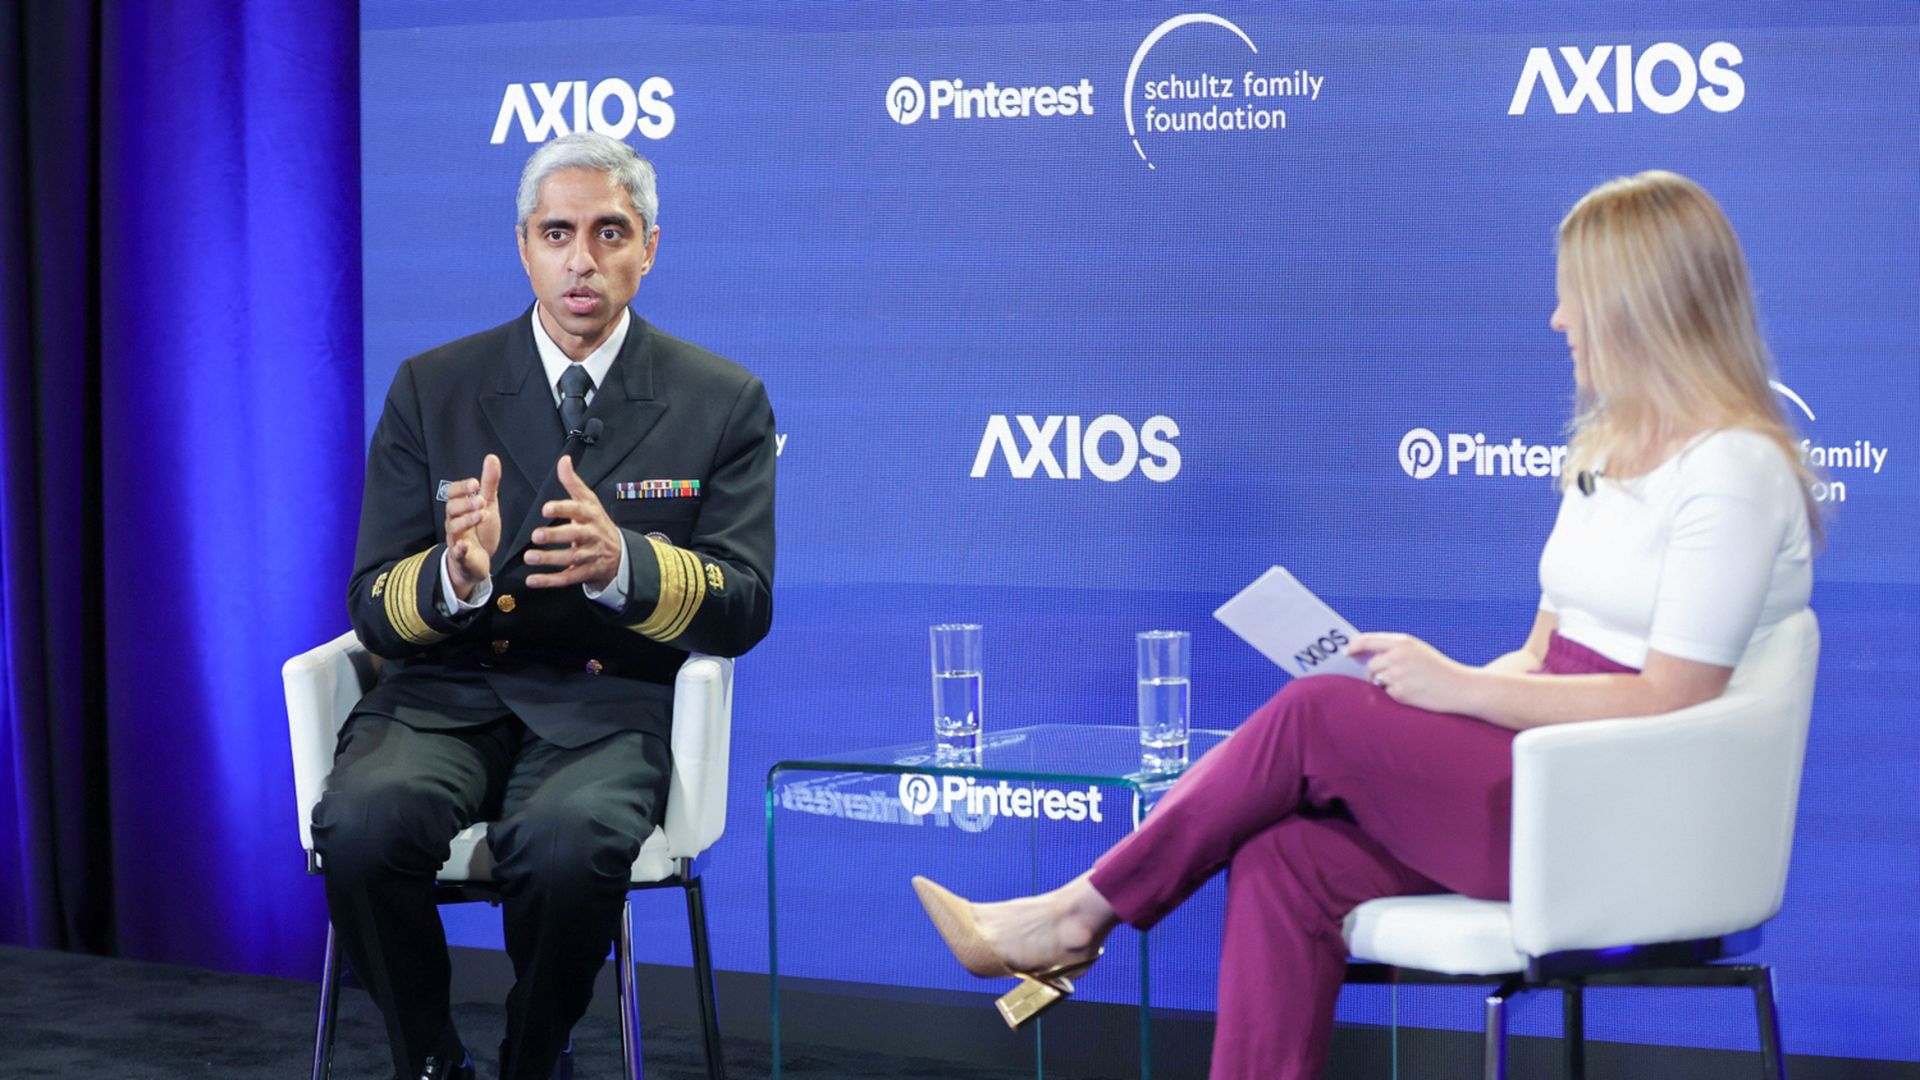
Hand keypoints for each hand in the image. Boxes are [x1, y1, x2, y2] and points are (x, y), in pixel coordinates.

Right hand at [445, 454, 501, 599]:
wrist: (479, 561)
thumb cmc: (481, 530)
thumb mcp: (488, 504)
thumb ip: (489, 483)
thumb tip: (492, 457)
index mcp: (460, 508)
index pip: (452, 493)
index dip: (461, 488)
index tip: (475, 483)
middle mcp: (454, 522)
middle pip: (451, 509)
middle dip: (465, 503)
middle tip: (481, 501)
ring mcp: (456, 539)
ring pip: (454, 528)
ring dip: (466, 521)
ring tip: (481, 515)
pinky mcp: (461, 557)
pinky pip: (456, 553)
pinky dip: (459, 549)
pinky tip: (465, 545)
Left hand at [525, 454, 622, 590]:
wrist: (619, 554)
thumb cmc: (597, 523)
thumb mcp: (588, 501)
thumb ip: (573, 482)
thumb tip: (564, 460)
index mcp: (590, 516)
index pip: (578, 511)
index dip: (562, 510)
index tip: (546, 509)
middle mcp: (591, 535)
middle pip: (574, 536)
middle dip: (556, 536)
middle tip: (536, 535)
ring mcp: (589, 556)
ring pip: (570, 558)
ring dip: (550, 559)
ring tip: (529, 557)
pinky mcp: (585, 573)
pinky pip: (568, 578)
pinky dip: (550, 581)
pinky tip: (532, 580)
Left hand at [1347, 632, 1479, 713]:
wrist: (1460, 688)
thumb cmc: (1437, 668)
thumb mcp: (1418, 650)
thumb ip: (1394, 649)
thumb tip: (1364, 655)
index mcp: (1402, 642)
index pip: (1367, 640)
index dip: (1353, 646)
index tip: (1346, 652)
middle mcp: (1398, 656)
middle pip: (1370, 664)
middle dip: (1375, 671)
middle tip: (1392, 676)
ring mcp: (1398, 675)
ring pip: (1377, 679)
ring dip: (1386, 683)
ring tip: (1409, 683)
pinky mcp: (1400, 693)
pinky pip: (1386, 693)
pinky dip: (1395, 693)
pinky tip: (1413, 692)